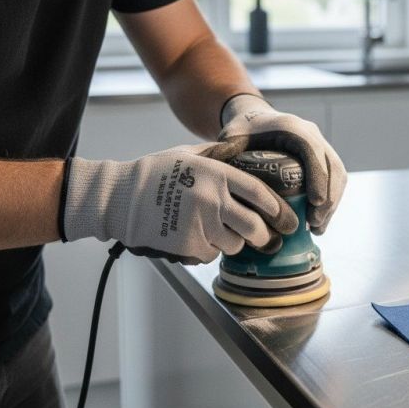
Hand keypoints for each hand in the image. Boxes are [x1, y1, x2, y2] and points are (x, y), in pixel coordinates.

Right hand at [61, 144, 298, 263]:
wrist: (119, 198)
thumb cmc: (155, 173)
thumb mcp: (190, 155)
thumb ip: (219, 156)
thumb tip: (244, 152)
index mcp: (218, 175)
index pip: (261, 195)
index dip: (280, 211)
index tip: (289, 221)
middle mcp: (214, 200)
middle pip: (255, 228)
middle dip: (265, 237)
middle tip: (267, 239)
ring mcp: (202, 225)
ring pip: (235, 245)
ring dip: (233, 243)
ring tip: (219, 233)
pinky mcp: (189, 246)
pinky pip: (212, 255)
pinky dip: (209, 251)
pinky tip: (196, 237)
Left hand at [217, 95, 346, 233]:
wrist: (253, 118)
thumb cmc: (241, 131)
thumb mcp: (230, 138)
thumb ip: (223, 153)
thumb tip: (213, 174)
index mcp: (291, 127)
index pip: (312, 153)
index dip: (318, 178)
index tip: (315, 204)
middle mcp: (311, 133)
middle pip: (331, 167)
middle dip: (328, 198)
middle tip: (315, 224)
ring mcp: (320, 144)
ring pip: (337, 174)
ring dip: (332, 202)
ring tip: (318, 227)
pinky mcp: (323, 156)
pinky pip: (335, 177)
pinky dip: (331, 199)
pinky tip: (319, 220)